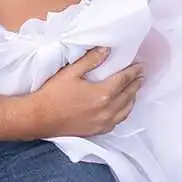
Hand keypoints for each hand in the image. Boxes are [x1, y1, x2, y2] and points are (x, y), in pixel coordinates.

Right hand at [25, 48, 143, 136]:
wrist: (39, 118)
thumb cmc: (53, 94)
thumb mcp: (71, 72)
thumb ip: (91, 60)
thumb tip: (107, 50)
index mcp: (102, 94)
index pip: (124, 80)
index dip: (133, 72)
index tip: (140, 66)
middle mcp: (106, 110)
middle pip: (128, 95)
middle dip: (136, 84)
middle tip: (141, 75)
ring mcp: (103, 123)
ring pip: (125, 110)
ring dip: (132, 98)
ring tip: (135, 89)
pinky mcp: (97, 131)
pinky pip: (117, 121)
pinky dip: (124, 112)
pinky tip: (123, 107)